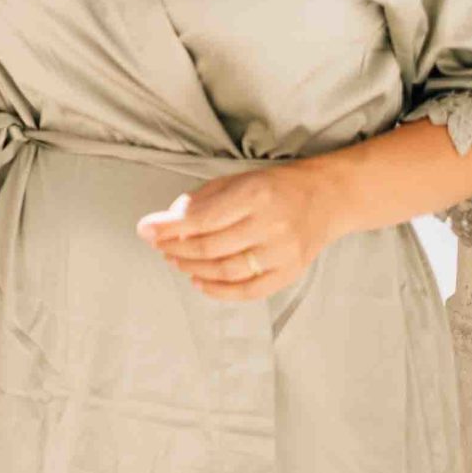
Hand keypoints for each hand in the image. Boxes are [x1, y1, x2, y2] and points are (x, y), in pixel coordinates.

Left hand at [138, 161, 337, 300]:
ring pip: (226, 271)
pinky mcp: (291, 273)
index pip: (202, 218)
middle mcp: (270, 225)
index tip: (145, 230)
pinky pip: (249, 291)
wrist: (325, 198)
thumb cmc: (272, 187)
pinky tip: (199, 282)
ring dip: (192, 269)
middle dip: (176, 249)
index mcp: (254, 194)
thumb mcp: (235, 180)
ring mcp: (283, 252)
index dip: (168, 227)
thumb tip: (164, 223)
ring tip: (175, 260)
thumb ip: (200, 201)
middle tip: (158, 246)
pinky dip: (219, 291)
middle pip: (211, 247)